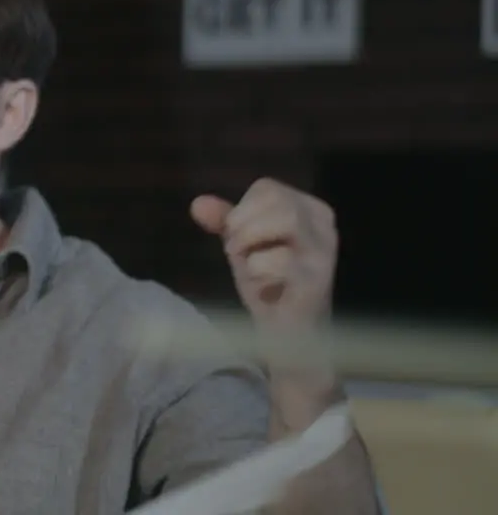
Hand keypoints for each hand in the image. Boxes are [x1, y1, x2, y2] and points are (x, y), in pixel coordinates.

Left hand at [190, 178, 341, 401]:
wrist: (289, 336)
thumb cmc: (270, 284)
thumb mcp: (244, 246)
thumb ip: (224, 221)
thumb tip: (198, 203)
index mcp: (310, 210)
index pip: (267, 187)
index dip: (241, 210)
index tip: (238, 237)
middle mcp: (324, 225)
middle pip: (277, 198)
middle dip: (243, 224)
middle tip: (236, 251)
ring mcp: (325, 253)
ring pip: (287, 219)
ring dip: (252, 241)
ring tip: (248, 265)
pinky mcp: (317, 280)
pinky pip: (283, 260)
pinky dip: (259, 270)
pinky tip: (264, 287)